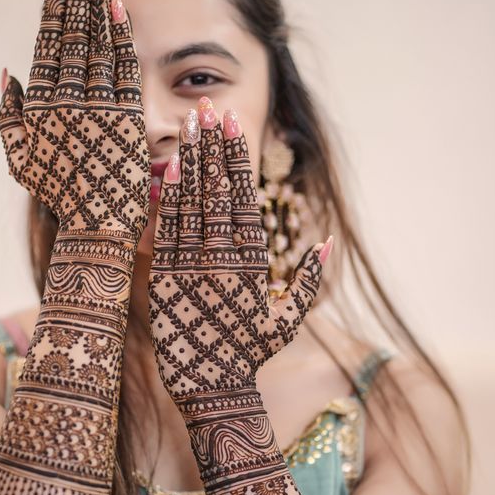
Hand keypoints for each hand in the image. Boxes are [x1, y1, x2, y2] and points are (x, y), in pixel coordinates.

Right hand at [0, 0, 150, 239]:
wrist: (96, 226)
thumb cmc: (58, 194)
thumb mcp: (20, 160)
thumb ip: (9, 116)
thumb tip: (5, 73)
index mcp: (41, 107)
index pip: (48, 45)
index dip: (55, 6)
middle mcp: (67, 101)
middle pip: (73, 36)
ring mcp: (98, 108)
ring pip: (97, 45)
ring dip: (99, 4)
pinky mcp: (126, 118)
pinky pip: (124, 69)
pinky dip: (122, 37)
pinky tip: (121, 7)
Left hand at [147, 97, 331, 415]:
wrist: (211, 387)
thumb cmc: (250, 355)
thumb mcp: (286, 321)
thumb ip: (306, 281)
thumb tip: (327, 242)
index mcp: (253, 265)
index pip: (245, 199)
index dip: (237, 160)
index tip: (232, 125)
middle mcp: (223, 259)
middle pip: (218, 191)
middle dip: (213, 146)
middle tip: (208, 106)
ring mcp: (193, 267)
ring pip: (192, 204)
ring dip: (191, 160)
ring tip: (189, 123)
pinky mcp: (167, 278)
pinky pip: (168, 231)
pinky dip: (169, 199)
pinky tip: (169, 167)